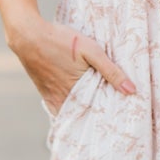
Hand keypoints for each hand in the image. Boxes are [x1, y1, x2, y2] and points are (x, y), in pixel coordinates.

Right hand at [9, 16, 135, 112]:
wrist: (27, 35)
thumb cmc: (60, 40)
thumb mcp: (91, 50)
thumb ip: (111, 70)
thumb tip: (131, 90)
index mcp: (78, 92)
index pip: (98, 113)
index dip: (109, 118)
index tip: (120, 122)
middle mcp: (64, 99)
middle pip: (85, 115)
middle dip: (97, 119)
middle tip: (112, 124)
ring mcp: (53, 97)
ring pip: (71, 114)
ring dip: (82, 116)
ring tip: (96, 118)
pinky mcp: (45, 93)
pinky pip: (57, 110)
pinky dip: (67, 113)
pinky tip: (76, 111)